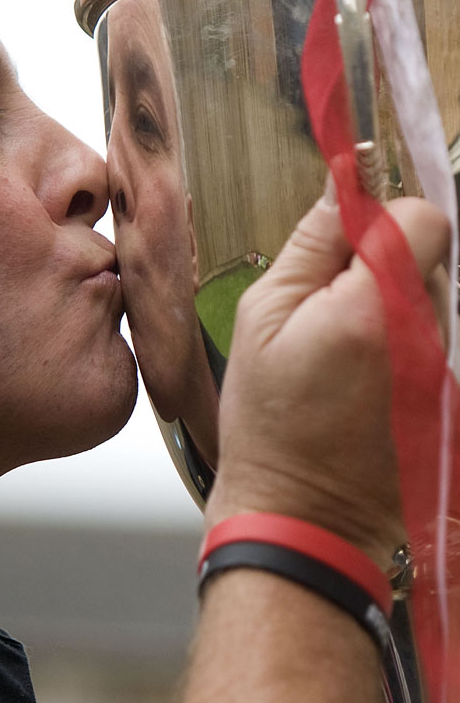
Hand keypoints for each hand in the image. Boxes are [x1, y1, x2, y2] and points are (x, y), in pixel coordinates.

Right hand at [205, 191, 449, 567]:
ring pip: (438, 297)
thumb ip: (311, 246)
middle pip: (434, 256)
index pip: (424, 218)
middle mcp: (430, 337)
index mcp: (379, 309)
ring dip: (399, 302)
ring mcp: (448, 371)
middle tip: (332, 301)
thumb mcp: (262, 319)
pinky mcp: (451, 395)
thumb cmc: (271, 424)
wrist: (304, 515)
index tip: (350, 235)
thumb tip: (344, 187)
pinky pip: (437, 338)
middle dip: (388, 261)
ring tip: (348, 346)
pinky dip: (408, 341)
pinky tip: (368, 375)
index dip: (385, 217)